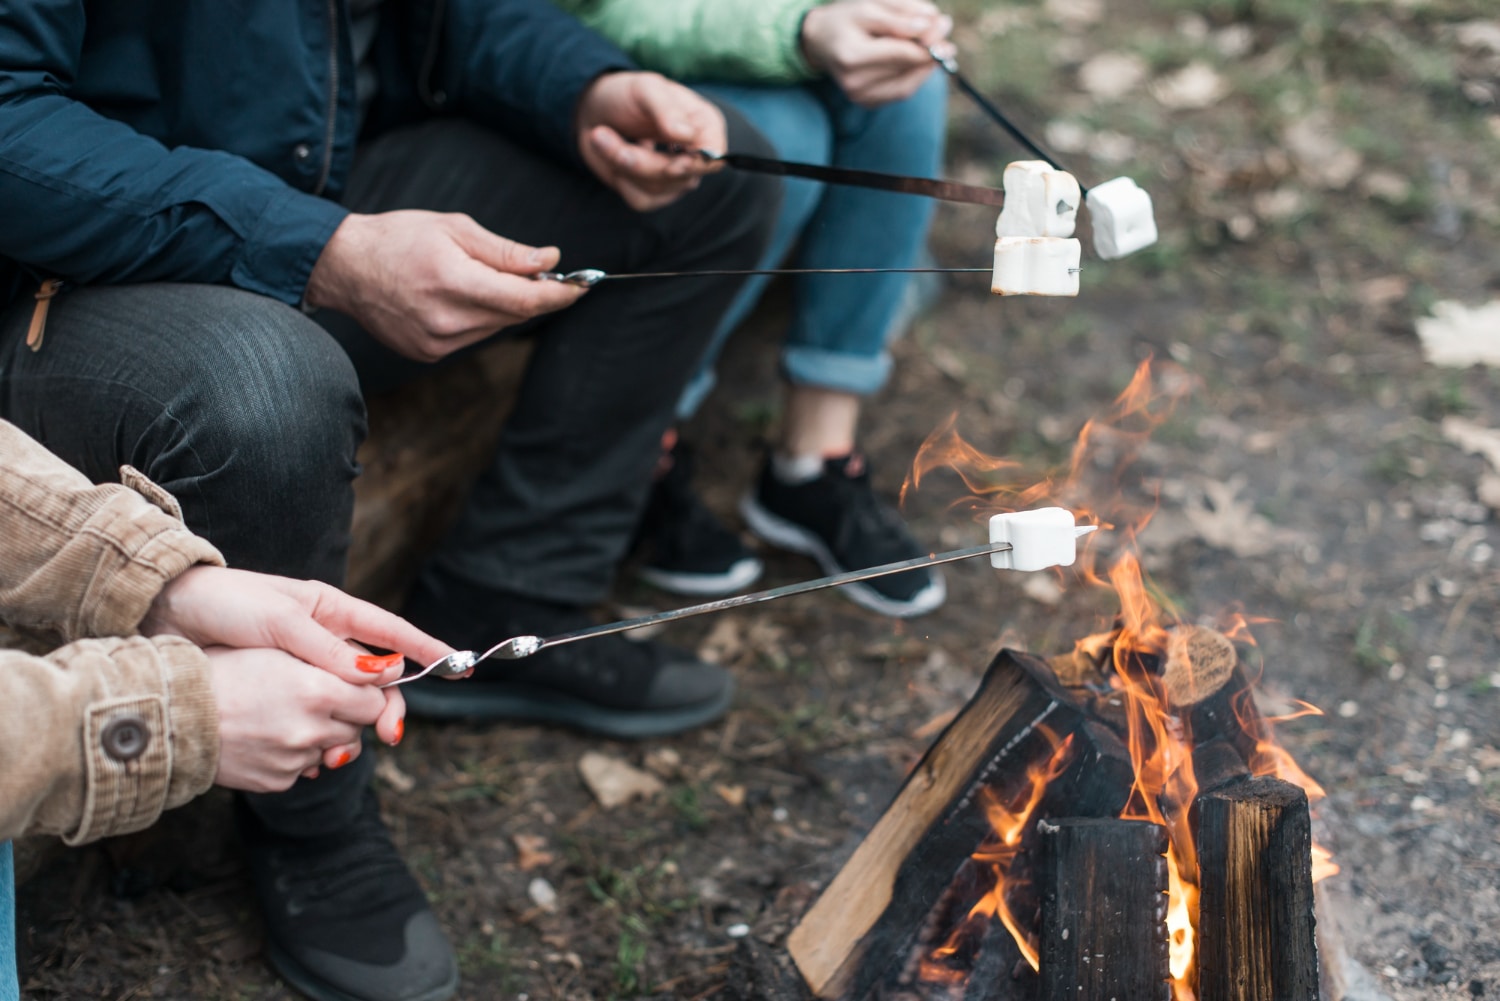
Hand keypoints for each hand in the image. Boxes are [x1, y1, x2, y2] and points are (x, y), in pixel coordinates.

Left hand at [142, 566, 460, 765]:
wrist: (165, 613)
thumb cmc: (224, 605)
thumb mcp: (280, 624)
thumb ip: (329, 651)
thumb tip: (381, 674)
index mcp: (330, 611)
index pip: (391, 632)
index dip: (427, 649)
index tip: (459, 665)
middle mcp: (323, 639)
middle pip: (373, 677)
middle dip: (387, 706)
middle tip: (390, 734)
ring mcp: (303, 665)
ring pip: (346, 701)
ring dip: (353, 726)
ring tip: (346, 750)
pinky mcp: (279, 689)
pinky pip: (314, 714)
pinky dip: (321, 735)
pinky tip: (319, 753)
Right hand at [207, 647, 392, 792]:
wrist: (172, 713)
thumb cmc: (224, 668)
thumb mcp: (279, 650)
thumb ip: (333, 660)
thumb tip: (381, 671)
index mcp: (317, 690)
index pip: (376, 701)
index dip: (369, 693)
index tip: (360, 688)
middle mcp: (311, 729)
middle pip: (357, 729)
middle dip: (346, 715)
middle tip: (317, 699)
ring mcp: (295, 760)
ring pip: (332, 750)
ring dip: (321, 736)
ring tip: (287, 715)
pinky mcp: (278, 781)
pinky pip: (303, 769)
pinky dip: (294, 756)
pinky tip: (267, 735)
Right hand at [304, 210, 587, 361]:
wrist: (343, 267)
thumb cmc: (398, 238)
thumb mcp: (455, 229)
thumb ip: (505, 251)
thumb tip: (549, 261)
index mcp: (453, 281)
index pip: (523, 300)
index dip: (558, 295)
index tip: (581, 287)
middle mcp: (446, 320)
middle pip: (512, 316)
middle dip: (531, 296)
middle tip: (534, 273)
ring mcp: (436, 343)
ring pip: (494, 328)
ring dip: (502, 307)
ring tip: (477, 279)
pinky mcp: (428, 354)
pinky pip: (471, 337)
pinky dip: (477, 318)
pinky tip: (455, 297)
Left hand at [576, 71, 726, 211]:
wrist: (596, 110)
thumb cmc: (626, 94)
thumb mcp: (645, 88)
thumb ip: (667, 109)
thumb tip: (687, 135)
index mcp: (704, 126)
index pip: (715, 156)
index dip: (697, 164)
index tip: (673, 164)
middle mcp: (695, 155)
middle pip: (681, 177)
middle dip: (640, 161)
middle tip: (600, 134)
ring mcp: (677, 178)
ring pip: (657, 190)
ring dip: (622, 165)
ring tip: (600, 136)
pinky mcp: (654, 193)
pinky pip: (641, 200)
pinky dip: (620, 179)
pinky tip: (611, 154)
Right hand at [800, 0, 953, 106]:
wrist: (820, 41)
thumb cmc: (846, 19)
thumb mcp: (869, 6)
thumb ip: (899, 14)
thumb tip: (929, 26)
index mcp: (852, 56)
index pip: (902, 52)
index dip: (928, 39)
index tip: (943, 22)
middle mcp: (855, 83)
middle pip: (907, 68)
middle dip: (931, 48)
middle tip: (944, 26)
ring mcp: (861, 97)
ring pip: (909, 83)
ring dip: (927, 63)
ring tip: (938, 43)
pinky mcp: (868, 103)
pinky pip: (902, 90)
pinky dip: (915, 74)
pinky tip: (921, 58)